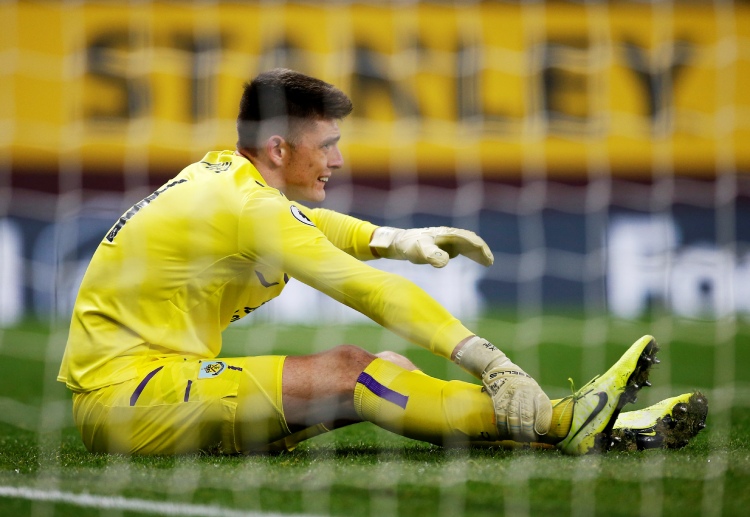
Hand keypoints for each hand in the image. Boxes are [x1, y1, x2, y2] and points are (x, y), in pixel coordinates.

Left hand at [370, 226, 493, 267]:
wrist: (398, 242)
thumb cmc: (409, 246)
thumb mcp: (420, 251)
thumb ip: (432, 255)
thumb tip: (445, 262)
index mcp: (448, 234)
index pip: (469, 240)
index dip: (480, 249)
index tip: (488, 260)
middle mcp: (449, 235)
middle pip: (470, 240)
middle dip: (481, 250)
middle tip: (490, 262)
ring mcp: (446, 239)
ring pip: (466, 244)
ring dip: (476, 252)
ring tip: (486, 262)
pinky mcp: (442, 243)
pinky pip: (460, 247)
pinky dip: (468, 252)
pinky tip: (469, 258)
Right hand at [454, 336, 550, 441]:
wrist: (502, 370)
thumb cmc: (522, 386)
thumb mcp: (535, 391)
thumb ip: (540, 407)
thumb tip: (543, 429)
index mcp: (536, 391)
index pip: (542, 409)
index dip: (542, 424)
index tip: (540, 434)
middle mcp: (524, 392)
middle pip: (527, 416)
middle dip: (528, 432)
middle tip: (528, 440)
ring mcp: (510, 395)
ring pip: (513, 418)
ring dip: (516, 432)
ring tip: (518, 439)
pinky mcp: (498, 398)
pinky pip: (500, 416)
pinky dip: (503, 427)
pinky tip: (506, 433)